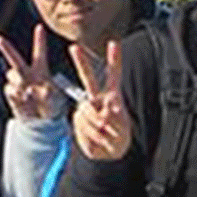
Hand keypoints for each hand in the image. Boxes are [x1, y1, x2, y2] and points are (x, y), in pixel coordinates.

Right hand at [0, 26, 59, 120]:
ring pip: (12, 76)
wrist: (40, 122)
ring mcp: (18, 85)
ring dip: (19, 82)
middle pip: (15, 59)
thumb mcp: (55, 100)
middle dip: (6, 48)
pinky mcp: (12, 96)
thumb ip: (47, 94)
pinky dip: (16, 94)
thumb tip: (35, 89)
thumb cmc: (50, 107)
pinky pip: (10, 90)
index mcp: (41, 72)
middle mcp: (27, 75)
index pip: (39, 53)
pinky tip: (23, 99)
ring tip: (29, 93)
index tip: (40, 27)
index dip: (39, 40)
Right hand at [69, 41, 130, 160]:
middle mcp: (97, 99)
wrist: (106, 153)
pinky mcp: (78, 120)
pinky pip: (84, 126)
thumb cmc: (118, 138)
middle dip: (81, 62)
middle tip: (74, 47)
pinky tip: (97, 139)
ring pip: (89, 113)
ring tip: (105, 136)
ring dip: (99, 130)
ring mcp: (86, 109)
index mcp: (112, 96)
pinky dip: (92, 136)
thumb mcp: (122, 129)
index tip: (114, 43)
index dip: (114, 59)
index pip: (114, 75)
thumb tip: (100, 113)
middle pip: (88, 78)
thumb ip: (112, 118)